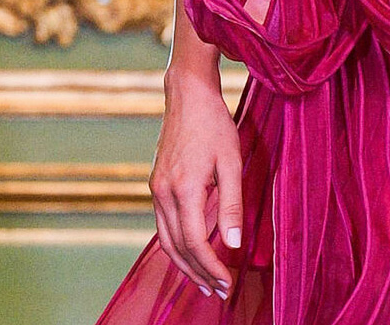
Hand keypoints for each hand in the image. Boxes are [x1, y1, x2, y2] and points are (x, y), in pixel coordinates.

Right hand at [152, 68, 243, 300]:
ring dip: (185, 264)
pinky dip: (178, 245)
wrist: (187, 96)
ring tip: (206, 282)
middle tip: (219, 293)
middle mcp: (162, 193)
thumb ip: (232, 205)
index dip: (210, 267)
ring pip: (166, 240)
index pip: (194, 242)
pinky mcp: (157, 186)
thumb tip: (233, 246)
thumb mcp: (232, 162)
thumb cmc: (215, 125)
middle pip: (176, 247)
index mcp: (182, 188)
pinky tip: (194, 253)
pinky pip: (164, 225)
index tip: (227, 283)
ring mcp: (156, 190)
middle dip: (198, 273)